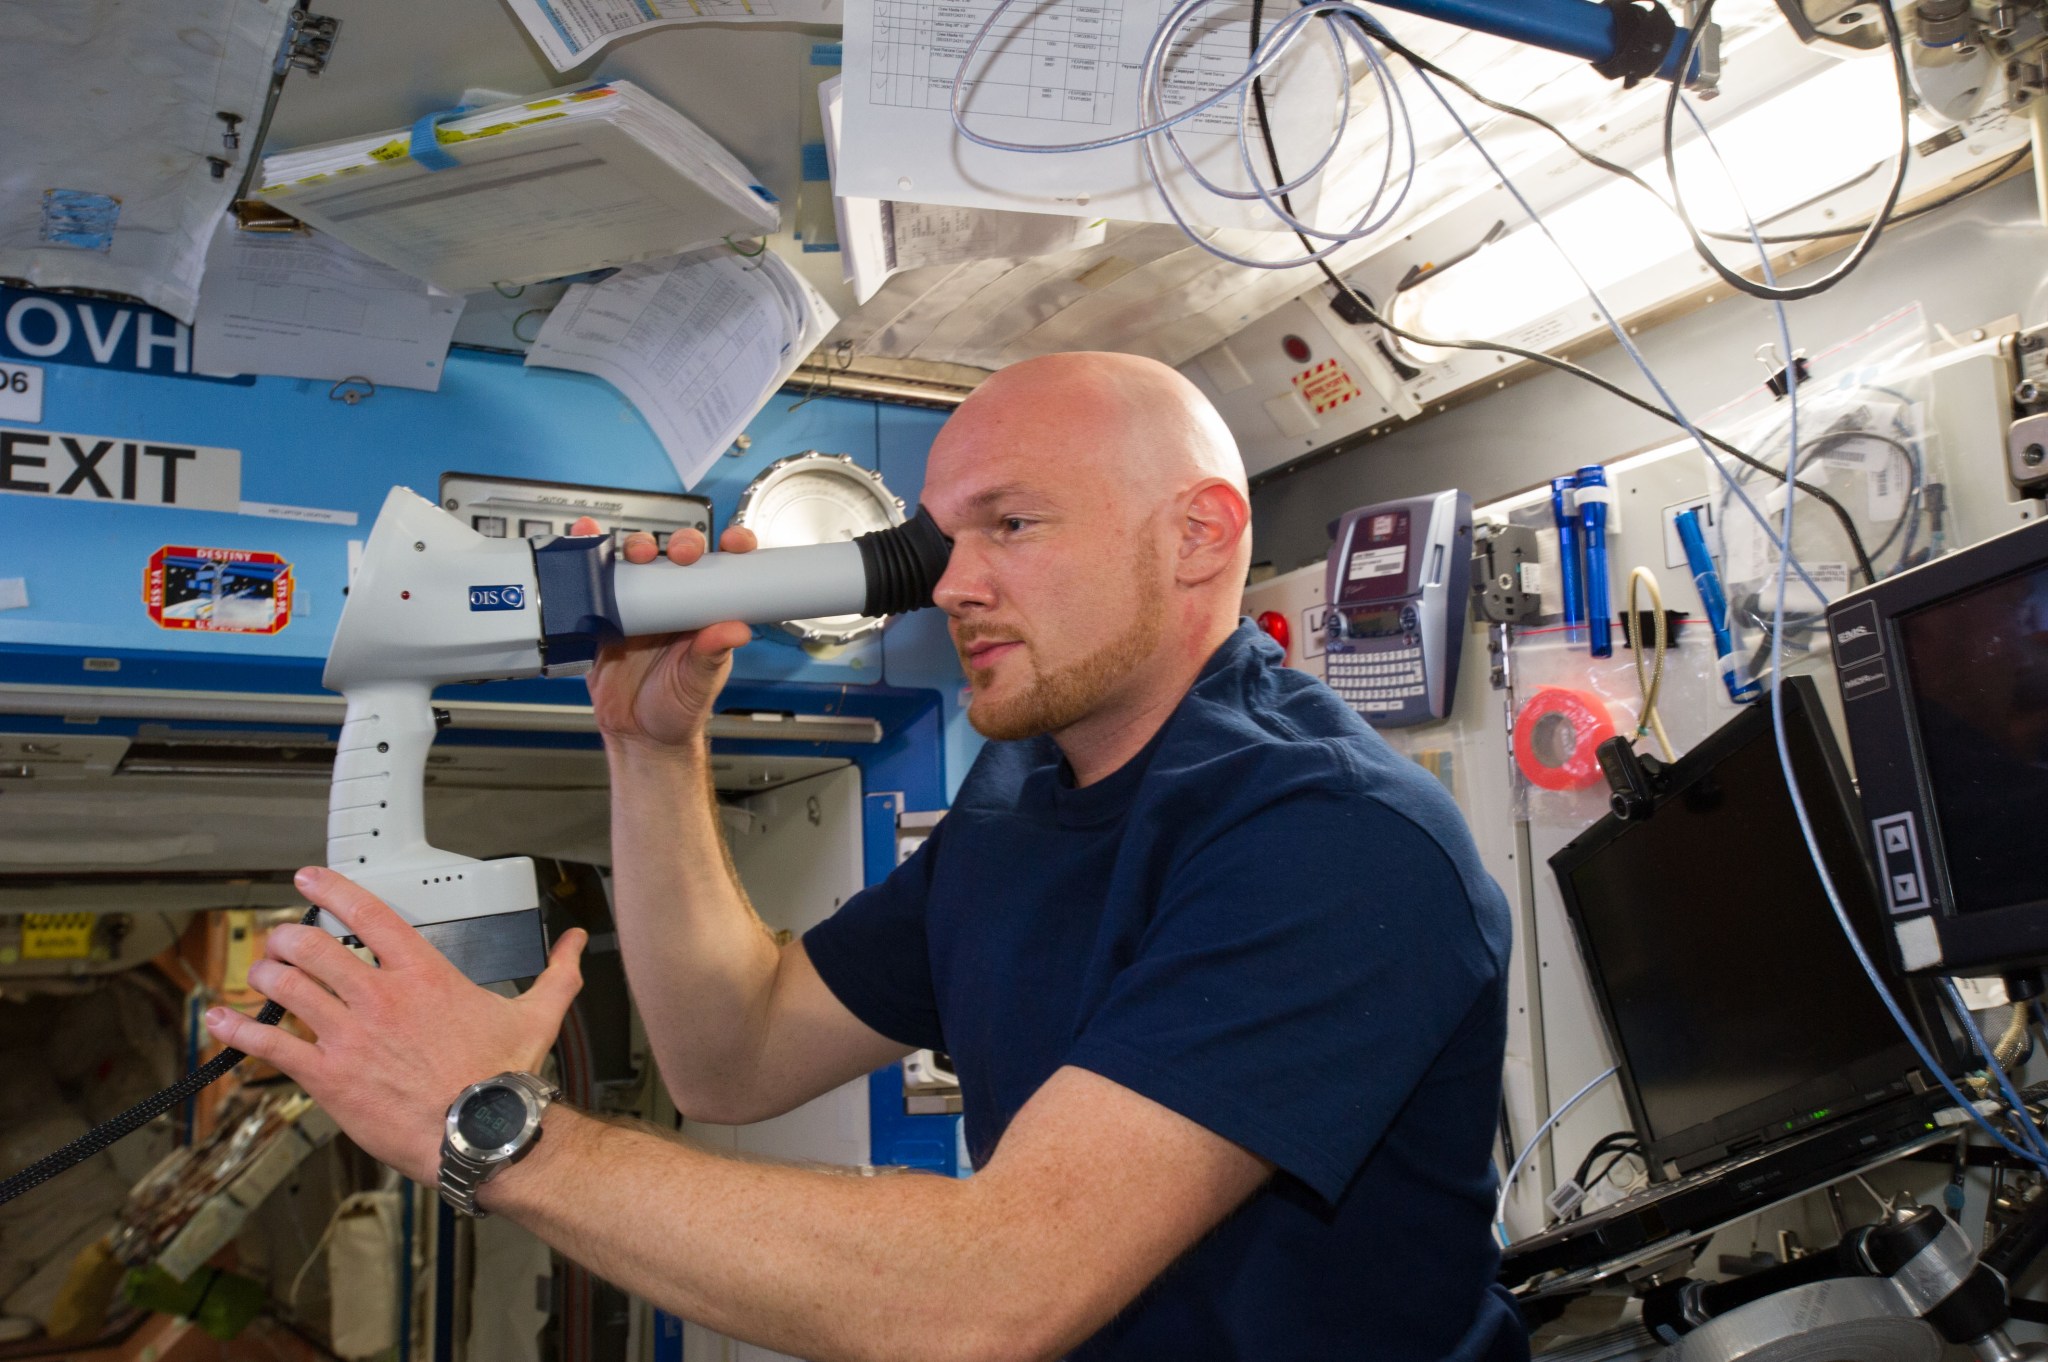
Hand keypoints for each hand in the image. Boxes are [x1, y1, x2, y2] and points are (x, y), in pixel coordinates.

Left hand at [206, 866, 587, 1184]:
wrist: (485, 1133)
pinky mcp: (329, 1076)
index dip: (332, 888)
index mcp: (424, 974)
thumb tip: (576, 943)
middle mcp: (380, 997)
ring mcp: (350, 1035)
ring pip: (286, 988)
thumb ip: (557, 972)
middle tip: (280, 939)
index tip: (309, 879)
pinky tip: (222, 1022)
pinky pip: (270, 1046)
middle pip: (313, 945)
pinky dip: (239, 1031)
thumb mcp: (540, 1014)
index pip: (368, 913)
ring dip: (264, 975)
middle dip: (287, 937)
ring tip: (259, 973)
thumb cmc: (507, 1079)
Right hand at [571, 516, 759, 751]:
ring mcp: (638, 607)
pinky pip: (596, 584)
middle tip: (679, 554)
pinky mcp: (604, 617)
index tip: (735, 544)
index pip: (724, 572)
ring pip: (638, 563)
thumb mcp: (699, 683)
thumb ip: (713, 655)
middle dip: (681, 545)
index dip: (731, 549)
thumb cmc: (678, 710)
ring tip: (636, 552)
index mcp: (704, 614)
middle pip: (678, 558)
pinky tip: (585, 535)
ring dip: (637, 547)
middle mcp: (673, 604)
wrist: (638, 737)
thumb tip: (735, 630)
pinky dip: (588, 557)